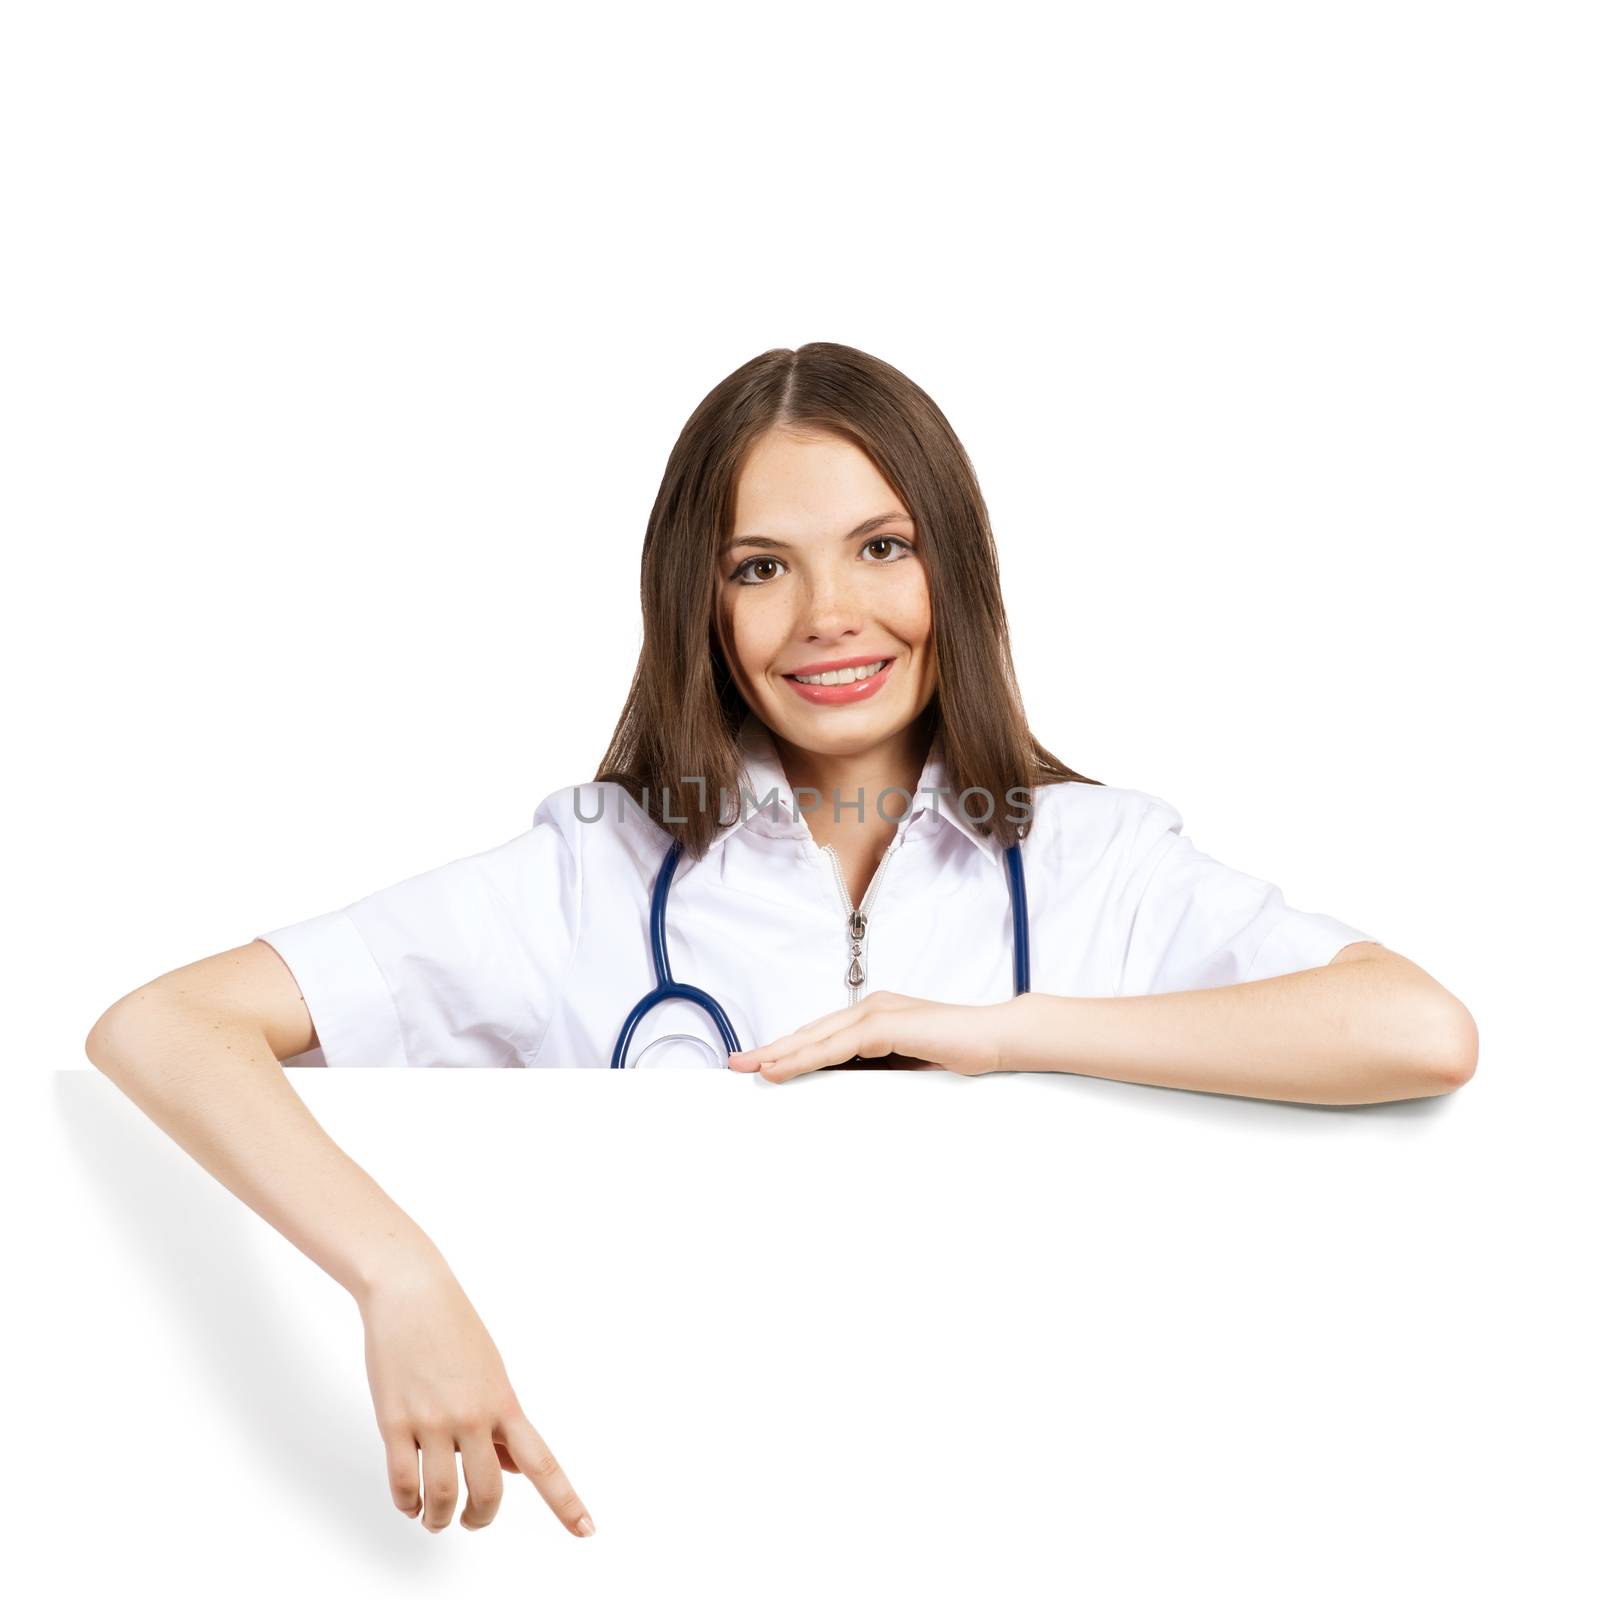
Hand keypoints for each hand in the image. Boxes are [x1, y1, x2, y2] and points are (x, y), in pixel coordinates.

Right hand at [357, 1252, 595, 1537]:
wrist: (411, 1291)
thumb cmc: (453, 1327)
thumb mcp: (491, 1371)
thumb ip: (499, 1422)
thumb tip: (509, 1468)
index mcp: (505, 1403)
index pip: (542, 1463)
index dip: (565, 1502)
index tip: (587, 1530)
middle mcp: (474, 1416)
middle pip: (488, 1494)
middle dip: (481, 1518)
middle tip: (472, 1520)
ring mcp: (433, 1421)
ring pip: (442, 1497)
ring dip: (440, 1519)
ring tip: (436, 1518)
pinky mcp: (394, 1422)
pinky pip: (403, 1484)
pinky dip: (408, 1504)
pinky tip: (411, 1503)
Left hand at [727, 990, 1014, 1081]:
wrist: (997, 1038)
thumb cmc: (960, 1053)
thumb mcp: (908, 1067)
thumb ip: (879, 1072)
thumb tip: (850, 1090)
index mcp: (874, 1017)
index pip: (821, 1034)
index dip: (788, 1048)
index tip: (760, 1062)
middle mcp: (869, 1008)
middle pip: (809, 1032)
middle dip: (771, 1049)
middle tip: (735, 1063)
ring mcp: (876, 1013)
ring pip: (815, 1037)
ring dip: (778, 1053)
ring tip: (748, 1067)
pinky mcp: (884, 1025)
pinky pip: (835, 1046)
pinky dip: (803, 1058)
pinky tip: (781, 1068)